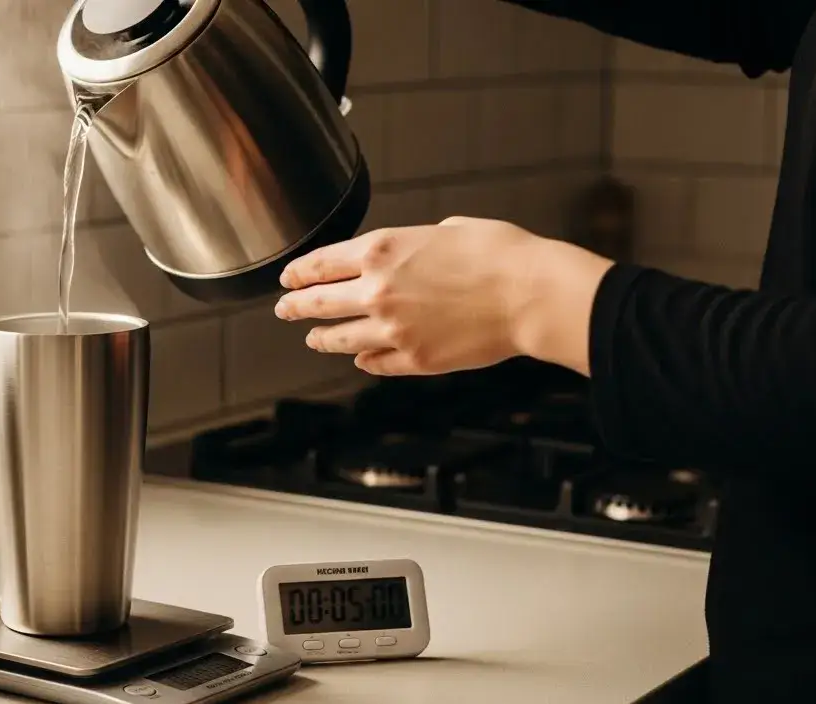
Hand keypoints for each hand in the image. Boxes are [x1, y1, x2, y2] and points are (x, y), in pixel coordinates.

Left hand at [274, 217, 612, 375]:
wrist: (531, 295)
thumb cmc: (501, 254)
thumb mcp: (450, 229)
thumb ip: (416, 243)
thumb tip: (410, 254)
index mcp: (382, 251)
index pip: (321, 264)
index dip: (299, 272)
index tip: (288, 278)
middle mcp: (377, 291)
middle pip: (319, 302)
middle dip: (296, 305)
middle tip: (285, 308)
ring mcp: (392, 330)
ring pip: (340, 338)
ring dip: (322, 338)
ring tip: (312, 338)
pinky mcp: (414, 360)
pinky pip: (377, 363)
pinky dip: (365, 361)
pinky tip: (360, 360)